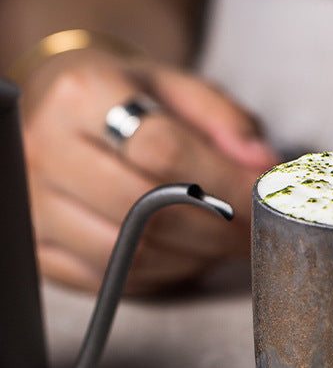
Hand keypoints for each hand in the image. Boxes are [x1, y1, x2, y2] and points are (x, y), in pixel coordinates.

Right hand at [20, 49, 278, 292]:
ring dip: (192, 258)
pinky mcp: (41, 248)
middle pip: (143, 209)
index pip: (161, 150)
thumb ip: (226, 122)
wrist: (61, 109)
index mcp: (82, 95)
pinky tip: (185, 254)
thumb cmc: (128, 100)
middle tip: (250, 231)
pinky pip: (112, 279)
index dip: (223, 183)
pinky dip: (161, 274)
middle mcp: (46, 149)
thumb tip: (261, 165)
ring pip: (128, 253)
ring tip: (221, 242)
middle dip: (213, 229)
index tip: (260, 198)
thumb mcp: (180, 88)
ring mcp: (35, 205)